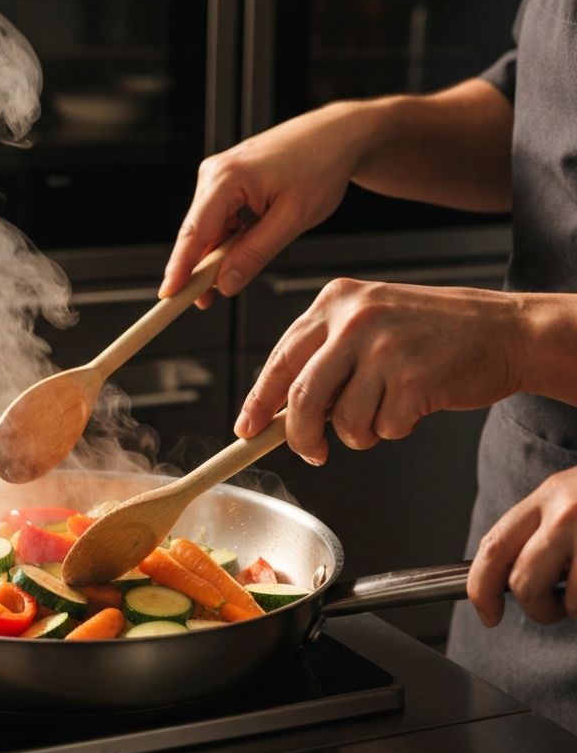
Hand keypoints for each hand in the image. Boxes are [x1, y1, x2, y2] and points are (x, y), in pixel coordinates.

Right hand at [160, 102, 376, 307]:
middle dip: (199, 270)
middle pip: (196, 234)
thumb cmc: (320, 167)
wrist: (335, 135)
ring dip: (219, 254)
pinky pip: (219, 220)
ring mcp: (217, 176)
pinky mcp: (225, 181)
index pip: (194, 232)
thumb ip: (255, 254)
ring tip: (250, 259)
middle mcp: (213, 173)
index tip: (168, 296)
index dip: (179, 268)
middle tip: (205, 304)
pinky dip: (228, 240)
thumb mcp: (293, 218)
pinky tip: (251, 240)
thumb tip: (225, 285)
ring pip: (208, 230)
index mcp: (227, 177)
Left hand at [237, 279, 524, 463]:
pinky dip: (394, 429)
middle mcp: (355, 318)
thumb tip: (277, 410)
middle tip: (311, 452)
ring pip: (343, 420)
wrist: (505, 330)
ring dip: (359, 434)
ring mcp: (383, 347)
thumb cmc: (433, 332)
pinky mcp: (412, 377)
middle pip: (301, 396)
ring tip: (385, 412)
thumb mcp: (370, 322)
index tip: (247, 428)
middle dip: (299, 435)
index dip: (259, 400)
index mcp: (335, 301)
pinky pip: (383, 428)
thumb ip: (324, 356)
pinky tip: (414, 404)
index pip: (279, 359)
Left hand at [468, 467, 576, 626]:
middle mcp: (571, 514)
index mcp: (550, 496)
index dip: (481, 588)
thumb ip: (540, 530)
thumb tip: (505, 580)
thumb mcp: (573, 497)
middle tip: (554, 608)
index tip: (487, 613)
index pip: (494, 547)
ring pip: (574, 603)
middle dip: (537, 609)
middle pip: (525, 583)